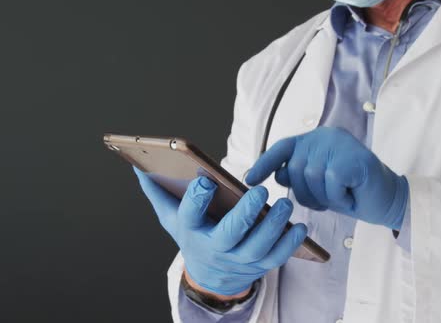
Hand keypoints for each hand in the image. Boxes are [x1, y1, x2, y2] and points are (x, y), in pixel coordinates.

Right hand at [134, 168, 307, 296]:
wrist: (210, 275)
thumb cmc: (193, 236)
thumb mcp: (172, 217)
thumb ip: (158, 192)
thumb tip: (138, 167)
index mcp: (192, 231)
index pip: (189, 216)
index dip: (196, 199)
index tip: (205, 179)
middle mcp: (215, 248)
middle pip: (230, 235)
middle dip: (245, 214)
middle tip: (261, 190)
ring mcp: (239, 261)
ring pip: (257, 247)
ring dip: (273, 227)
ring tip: (285, 204)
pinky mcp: (259, 266)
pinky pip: (277, 258)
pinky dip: (290, 244)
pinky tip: (300, 227)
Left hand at [245, 127, 408, 229]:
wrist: (389, 199)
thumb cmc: (352, 192)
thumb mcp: (319, 183)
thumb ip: (299, 174)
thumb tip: (275, 174)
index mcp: (316, 139)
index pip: (283, 148)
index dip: (264, 164)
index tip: (249, 181)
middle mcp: (326, 135)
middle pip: (295, 168)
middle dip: (306, 193)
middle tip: (329, 198)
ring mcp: (339, 144)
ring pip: (311, 178)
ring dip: (325, 197)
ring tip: (342, 195)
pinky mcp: (351, 157)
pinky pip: (330, 184)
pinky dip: (339, 198)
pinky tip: (352, 195)